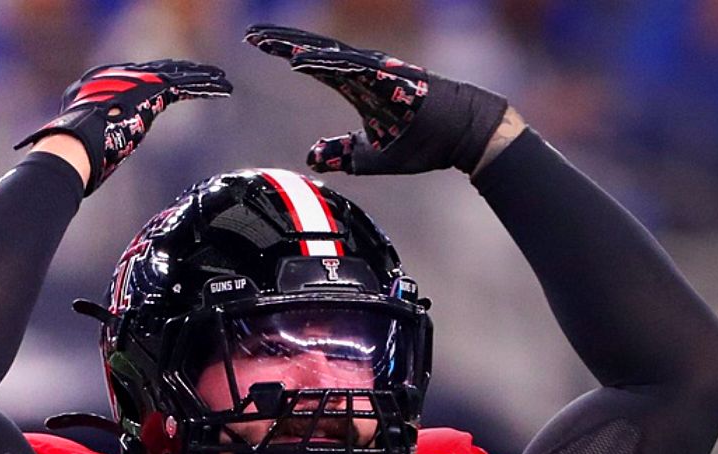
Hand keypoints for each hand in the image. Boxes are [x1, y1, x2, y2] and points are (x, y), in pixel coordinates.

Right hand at [16, 60, 231, 195]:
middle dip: (185, 74)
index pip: (136, 79)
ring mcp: (137, 80)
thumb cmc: (72, 152)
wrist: (74, 143)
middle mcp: (120, 76)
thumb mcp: (82, 142)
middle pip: (161, 72)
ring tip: (223, 81)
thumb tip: (87, 170)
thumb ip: (92, 143)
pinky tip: (223, 89)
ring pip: (178, 76)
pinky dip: (206, 87)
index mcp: (100, 83)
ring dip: (203, 79)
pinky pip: (186, 86)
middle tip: (205, 76)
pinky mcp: (153, 89)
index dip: (158, 81)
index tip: (174, 85)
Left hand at [245, 24, 508, 174]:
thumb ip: (341, 151)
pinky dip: (325, 64)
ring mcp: (380, 72)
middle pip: (316, 52)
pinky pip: (352, 69)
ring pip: (330, 56)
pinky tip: (300, 60)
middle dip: (283, 41)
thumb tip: (311, 155)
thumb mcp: (370, 155)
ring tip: (266, 43)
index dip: (285, 52)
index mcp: (359, 85)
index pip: (314, 65)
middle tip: (250, 35)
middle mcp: (366, 72)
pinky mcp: (392, 78)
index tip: (254, 45)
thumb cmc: (424, 143)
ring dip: (298, 48)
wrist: (467, 138)